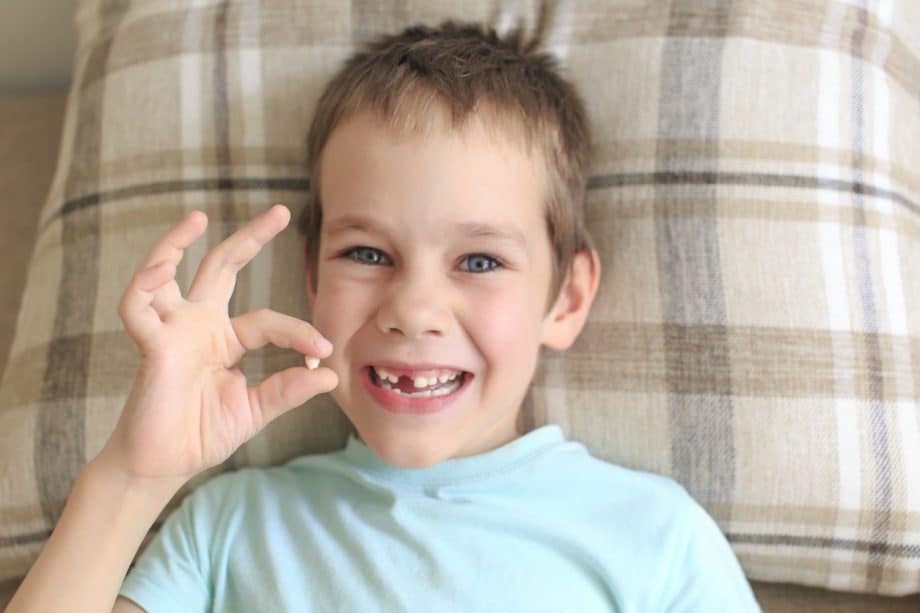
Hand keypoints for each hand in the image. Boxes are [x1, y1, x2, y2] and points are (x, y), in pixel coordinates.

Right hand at [96, 204, 336, 487]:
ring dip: (175, 242)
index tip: (323, 349)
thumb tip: (331, 374)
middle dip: (249, 238)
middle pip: (222, 268)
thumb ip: (287, 391)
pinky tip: (164, 263)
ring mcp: (172, 332)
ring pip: (167, 273)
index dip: (297, 332)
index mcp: (225, 340)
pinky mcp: (149, 347)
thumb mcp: (254, 411)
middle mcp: (198, 326)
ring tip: (198, 217)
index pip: (268, 321)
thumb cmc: (200, 435)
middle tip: (282, 211)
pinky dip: (146, 282)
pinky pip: (138, 307)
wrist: (161, 467)